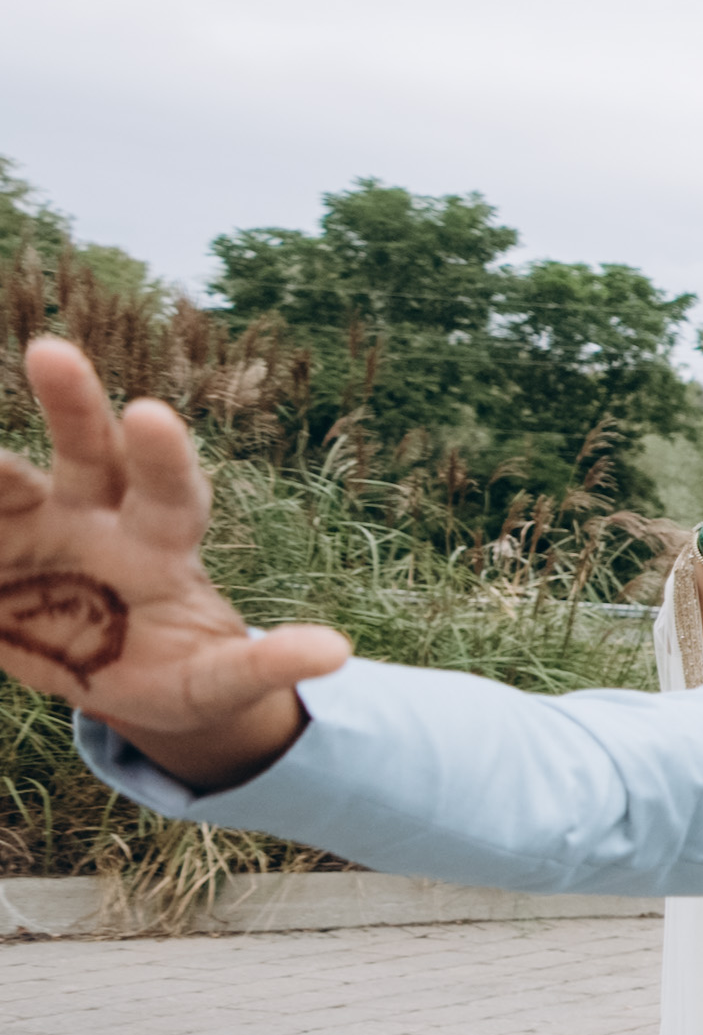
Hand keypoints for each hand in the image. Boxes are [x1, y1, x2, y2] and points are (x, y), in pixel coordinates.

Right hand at [0, 337, 351, 788]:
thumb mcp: (220, 682)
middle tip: (53, 351)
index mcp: (163, 546)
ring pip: (11, 482)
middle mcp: (99, 520)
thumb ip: (263, 668)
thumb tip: (337, 652)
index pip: (170, 491)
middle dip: (74, 405)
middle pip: (91, 454)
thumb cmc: (183, 673)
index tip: (150, 412)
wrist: (122, 683)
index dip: (162, 455)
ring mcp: (39, 531)